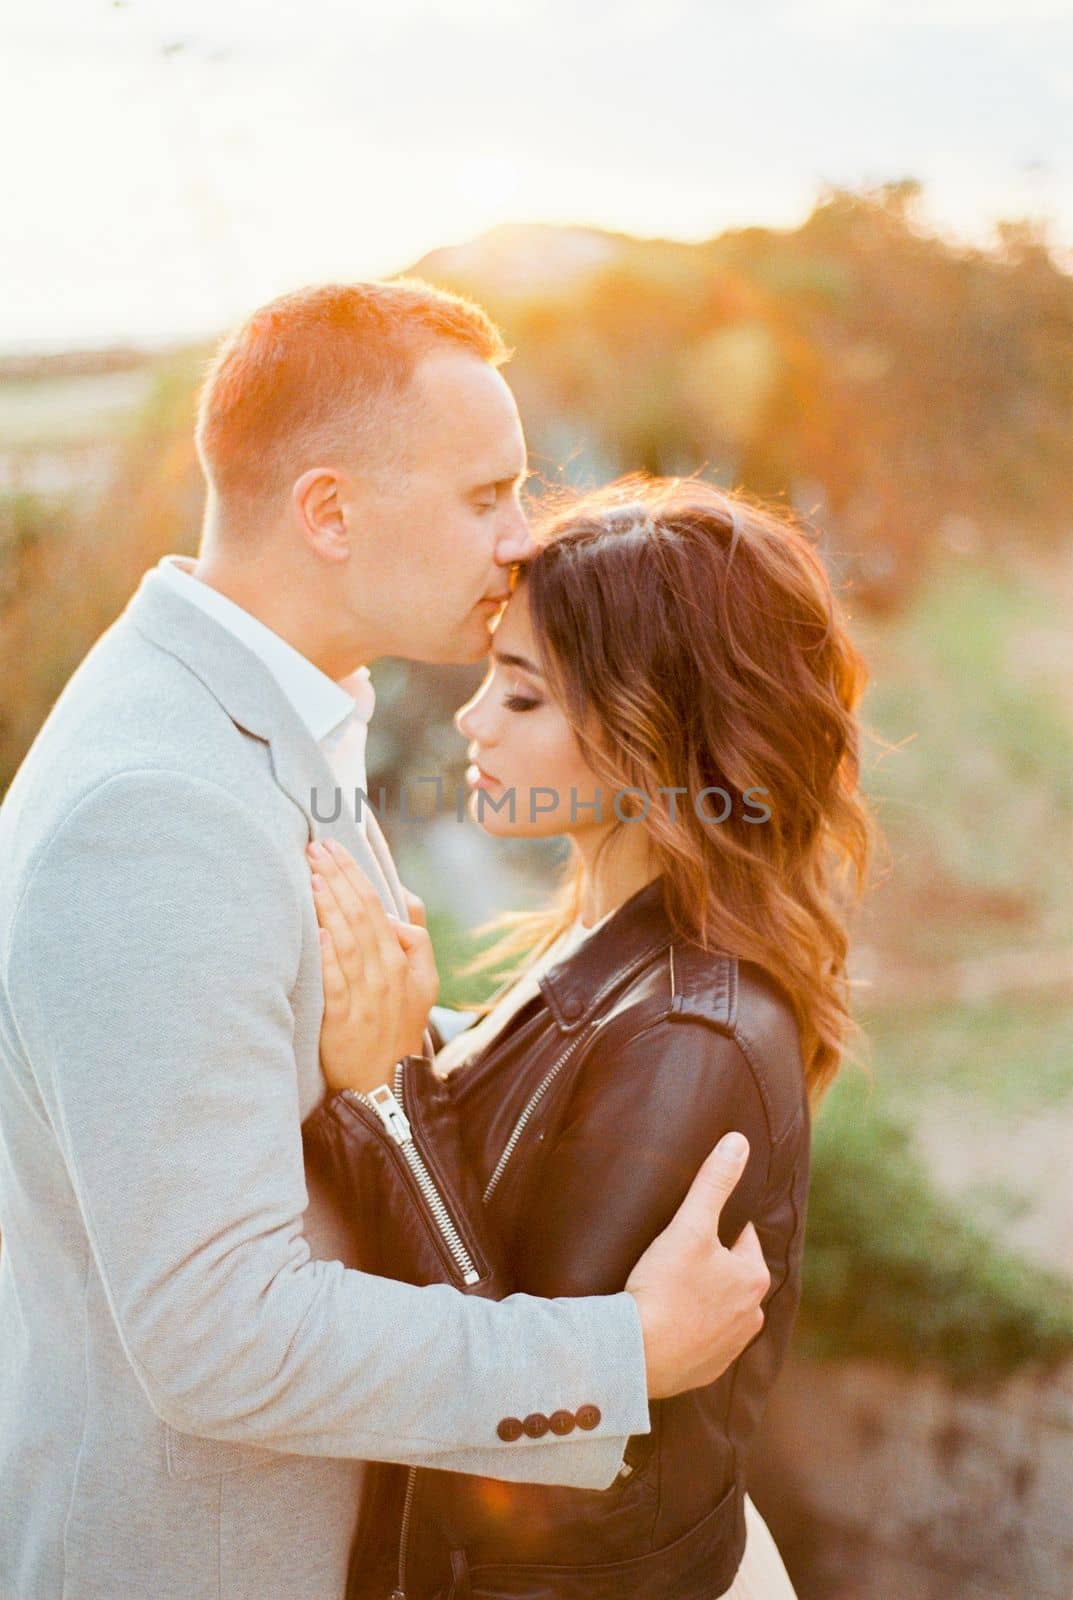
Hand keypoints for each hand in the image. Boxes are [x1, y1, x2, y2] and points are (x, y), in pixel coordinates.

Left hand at [306, 839, 438, 1095]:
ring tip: (311, 876)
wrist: (386, 1082)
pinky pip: (335, 982)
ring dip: (329, 906)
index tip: (333, 848)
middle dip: (336, 878)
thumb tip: (405, 894)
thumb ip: (415, 937)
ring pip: (347, 941)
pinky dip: (329, 956)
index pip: (376, 906)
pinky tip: (317, 931)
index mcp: (402, 960)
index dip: (354, 875)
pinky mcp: (343, 1019)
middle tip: (314, 848)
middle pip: (359, 915)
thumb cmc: (398, 1025)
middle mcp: (385, 973)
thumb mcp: (423, 982)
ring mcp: (365, 996)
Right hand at [625, 1133, 769, 1398]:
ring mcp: (731, 1347)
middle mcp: (752, 1316)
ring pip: (721, 1309)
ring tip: (669, 1288)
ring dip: (703, 1298)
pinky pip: (703, 1341)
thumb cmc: (665, 1286)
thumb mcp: (689, 1226)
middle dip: (711, 1265)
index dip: (715, 1228)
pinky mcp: (707, 1370)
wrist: (637, 1354)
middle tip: (674, 1256)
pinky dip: (690, 1330)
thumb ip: (714, 1182)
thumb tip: (738, 1140)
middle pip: (733, 1275)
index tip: (690, 1228)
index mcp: (754, 1278)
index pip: (743, 1237)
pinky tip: (665, 1322)